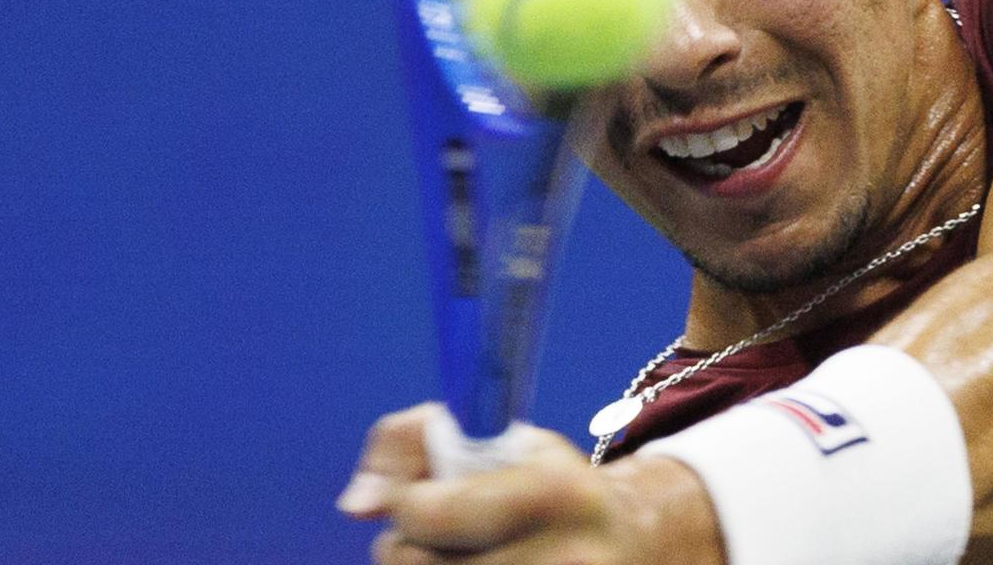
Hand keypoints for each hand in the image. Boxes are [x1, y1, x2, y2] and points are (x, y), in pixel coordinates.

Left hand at [338, 403, 725, 564]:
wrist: (637, 545)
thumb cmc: (553, 488)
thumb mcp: (504, 440)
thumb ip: (411, 442)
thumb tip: (356, 505)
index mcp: (557, 494)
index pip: (431, 513)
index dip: (405, 503)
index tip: (417, 495)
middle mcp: (565, 560)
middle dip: (407, 548)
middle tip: (432, 535)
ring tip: (449, 558)